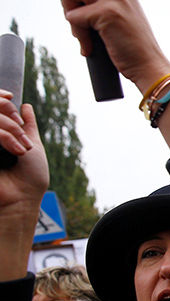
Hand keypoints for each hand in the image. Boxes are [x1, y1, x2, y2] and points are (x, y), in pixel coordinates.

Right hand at [0, 93, 48, 280]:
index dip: (0, 100)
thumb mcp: (32, 145)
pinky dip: (4, 137)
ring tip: (21, 151)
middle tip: (23, 141)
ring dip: (10, 132)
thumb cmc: (29, 177)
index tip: (10, 99)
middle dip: (10, 121)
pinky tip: (16, 151)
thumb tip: (24, 106)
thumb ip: (27, 125)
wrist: (21, 199)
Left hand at [62, 0, 169, 93]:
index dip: (79, 3)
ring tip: (86, 38)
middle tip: (81, 27)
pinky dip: (79, 36)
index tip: (84, 19)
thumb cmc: (133, 50)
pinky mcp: (106, 12)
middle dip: (71, 7)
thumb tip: (70, 5)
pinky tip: (90, 48)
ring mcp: (114, 0)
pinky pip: (74, 17)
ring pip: (72, 0)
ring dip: (73, 20)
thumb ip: (102, 9)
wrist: (149, 67)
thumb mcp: (119, 21)